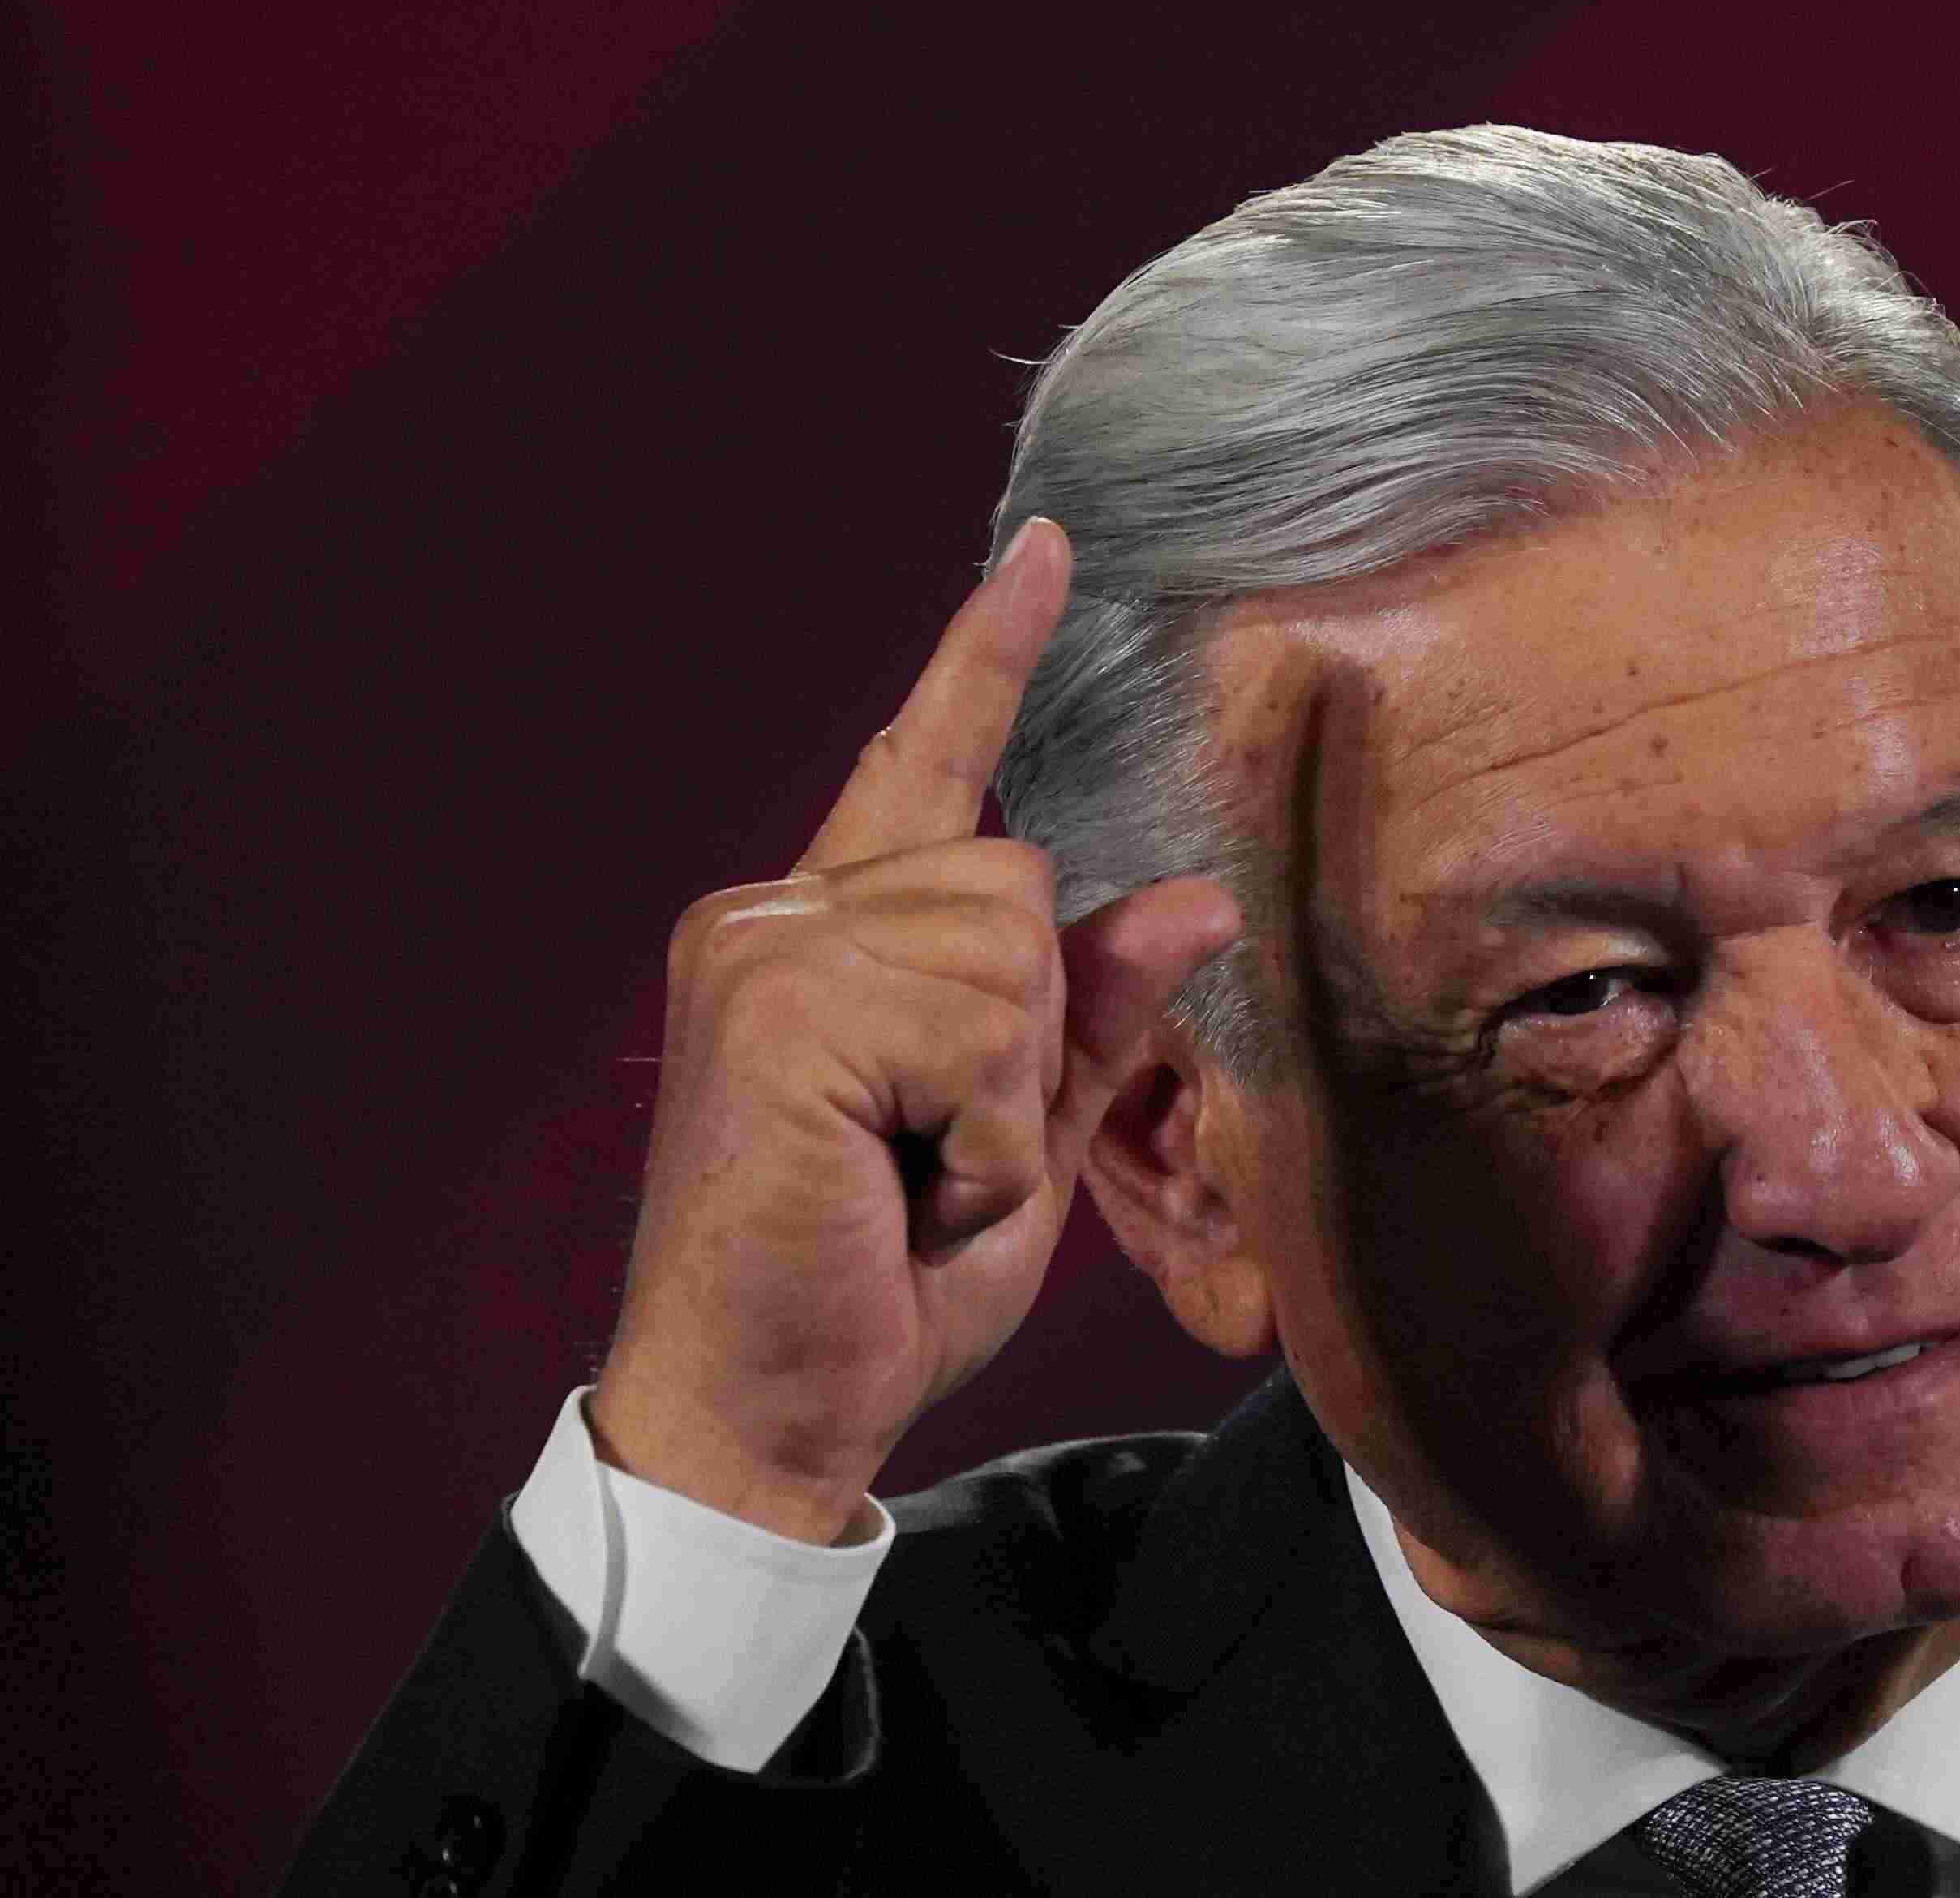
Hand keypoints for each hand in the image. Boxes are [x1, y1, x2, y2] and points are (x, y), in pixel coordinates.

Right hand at [588, 520, 1239, 1541]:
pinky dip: (980, 1137)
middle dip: (1025, 1046)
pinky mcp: (778, 1003)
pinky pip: (982, 1025)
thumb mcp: (1021, 1139)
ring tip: (906, 1177)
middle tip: (927, 1157)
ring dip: (1002, 1100)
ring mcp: (765, 951)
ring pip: (1010, 947)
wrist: (763, 1410)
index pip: (929, 767)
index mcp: (828, 934)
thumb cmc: (877, 1284)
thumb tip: (1195, 897)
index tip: (1049, 549)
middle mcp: (778, 915)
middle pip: (1016, 883)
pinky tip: (895, 1188)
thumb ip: (1092, 1013)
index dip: (989, 657)